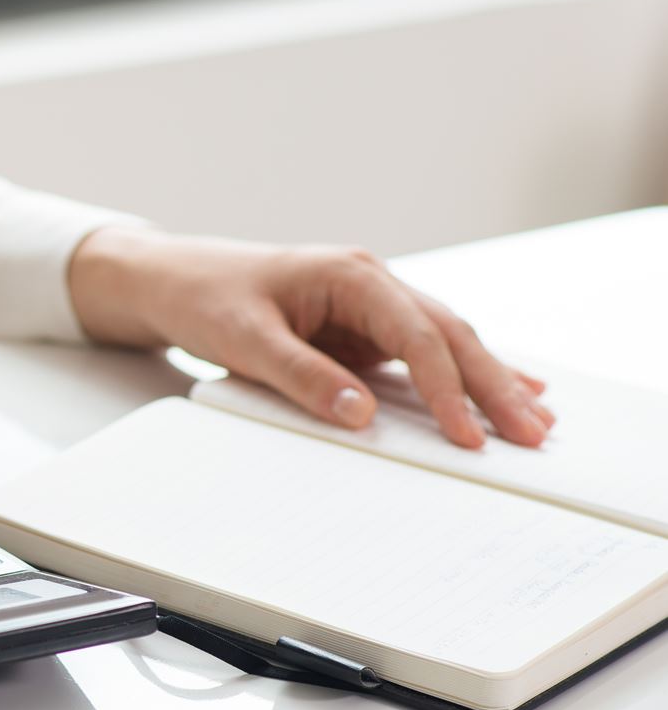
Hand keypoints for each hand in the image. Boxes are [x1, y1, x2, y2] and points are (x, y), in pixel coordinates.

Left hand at [67, 227, 552, 448]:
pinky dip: (461, 375)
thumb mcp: (244, 340)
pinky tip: (507, 390)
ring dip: (489, 382)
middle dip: (494, 385)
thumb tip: (359, 414)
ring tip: (536, 424)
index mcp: (349, 275)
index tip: (468, 435)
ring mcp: (370, 306)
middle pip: (448, 335)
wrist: (173, 281)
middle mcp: (370, 283)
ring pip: (445, 343)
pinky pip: (422, 354)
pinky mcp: (362, 330)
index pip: (416, 335)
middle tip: (534, 434)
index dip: (446, 388)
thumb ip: (301, 376)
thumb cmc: (205, 299)